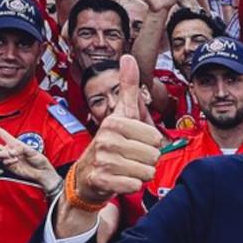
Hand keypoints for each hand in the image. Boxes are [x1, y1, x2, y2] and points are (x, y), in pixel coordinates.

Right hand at [0, 121, 60, 191]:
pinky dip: (9, 161)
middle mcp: (10, 150)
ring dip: (4, 154)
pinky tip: (16, 161)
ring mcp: (9, 159)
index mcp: (15, 144)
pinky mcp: (10, 167)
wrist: (42, 173)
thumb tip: (11, 151)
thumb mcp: (32, 151)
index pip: (3, 135)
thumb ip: (20, 149)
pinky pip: (5, 162)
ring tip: (14, 157)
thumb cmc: (39, 160)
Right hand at [65, 55, 163, 204]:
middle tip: (130, 158)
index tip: (134, 143)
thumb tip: (128, 56)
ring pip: (146, 172)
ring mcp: (102, 160)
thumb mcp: (120, 114)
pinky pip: (135, 185)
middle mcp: (106, 139)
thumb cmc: (110, 143)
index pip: (155, 138)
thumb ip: (128, 87)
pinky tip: (120, 179)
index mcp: (114, 122)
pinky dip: (132, 185)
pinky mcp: (101, 180)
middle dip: (146, 160)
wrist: (86, 175)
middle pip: (153, 156)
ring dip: (140, 173)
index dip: (150, 144)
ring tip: (125, 168)